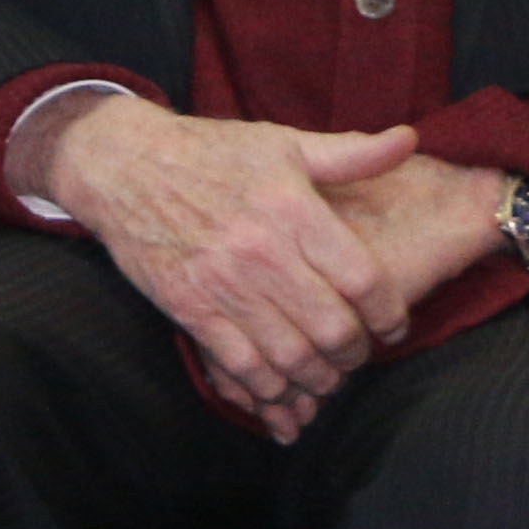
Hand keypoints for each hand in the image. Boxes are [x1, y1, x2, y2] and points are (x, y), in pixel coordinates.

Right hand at [14, 95, 421, 442]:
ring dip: (317, 378)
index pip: (364, 281)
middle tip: (355, 354)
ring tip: (324, 375)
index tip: (392, 326)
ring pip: (291, 356)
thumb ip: (350, 153)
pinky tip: (279, 386)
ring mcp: (222, 283)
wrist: (121, 163)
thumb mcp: (281, 142)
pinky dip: (267, 387)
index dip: (389, 315)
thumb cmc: (208, 151)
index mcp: (293, 209)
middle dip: (354, 353)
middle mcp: (262, 250)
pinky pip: (239, 364)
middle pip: (333, 328)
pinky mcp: (187, 306)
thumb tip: (408, 140)